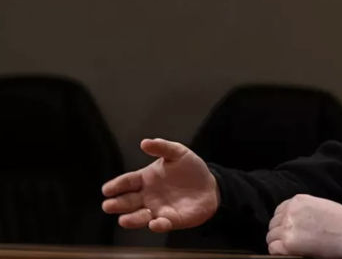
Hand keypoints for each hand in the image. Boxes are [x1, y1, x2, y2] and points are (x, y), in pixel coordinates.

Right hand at [101, 138, 218, 232]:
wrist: (210, 185)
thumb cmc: (190, 168)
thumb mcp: (178, 153)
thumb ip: (162, 147)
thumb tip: (145, 142)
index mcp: (145, 179)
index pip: (126, 182)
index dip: (116, 186)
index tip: (107, 189)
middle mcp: (147, 197)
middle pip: (128, 202)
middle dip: (117, 205)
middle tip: (108, 206)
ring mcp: (158, 210)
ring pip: (140, 217)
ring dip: (132, 219)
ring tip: (124, 220)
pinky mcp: (172, 220)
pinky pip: (162, 224)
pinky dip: (158, 225)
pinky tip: (154, 223)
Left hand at [266, 194, 341, 258]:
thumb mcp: (320, 206)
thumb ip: (303, 210)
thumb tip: (294, 221)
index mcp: (298, 200)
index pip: (279, 211)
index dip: (283, 222)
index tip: (288, 229)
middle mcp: (290, 211)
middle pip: (273, 224)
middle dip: (280, 232)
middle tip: (290, 241)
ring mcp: (288, 227)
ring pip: (271, 236)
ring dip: (279, 242)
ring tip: (291, 248)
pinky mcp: (288, 243)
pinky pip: (273, 248)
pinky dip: (278, 251)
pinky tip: (288, 253)